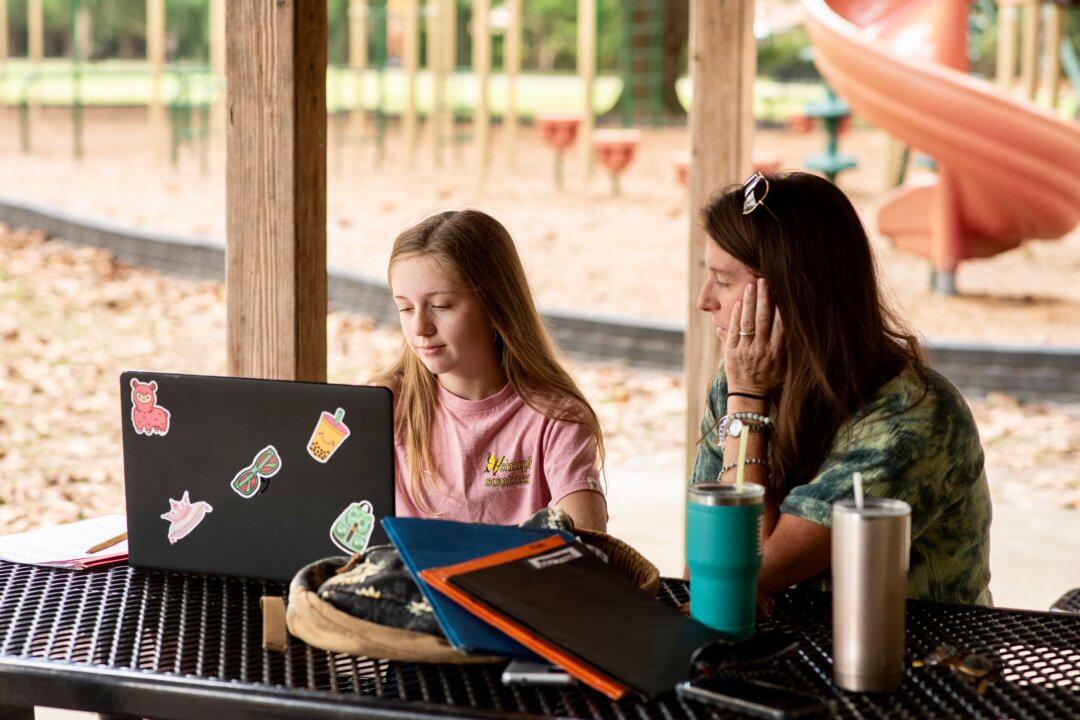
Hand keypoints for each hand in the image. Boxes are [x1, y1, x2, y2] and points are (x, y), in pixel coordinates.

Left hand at [724, 278, 783, 396]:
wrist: (749, 397)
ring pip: (747, 323)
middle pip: (763, 320)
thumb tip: (796, 328)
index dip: (781, 309)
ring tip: (751, 285)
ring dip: (749, 302)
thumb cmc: (770, 381)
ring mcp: (745, 351)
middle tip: (764, 280)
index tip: (783, 292)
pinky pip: (734, 332)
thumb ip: (787, 348)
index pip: (780, 327)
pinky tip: (739, 303)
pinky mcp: (731, 353)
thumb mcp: (784, 367)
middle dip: (764, 299)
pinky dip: (735, 317)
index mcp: (776, 353)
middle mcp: (762, 351)